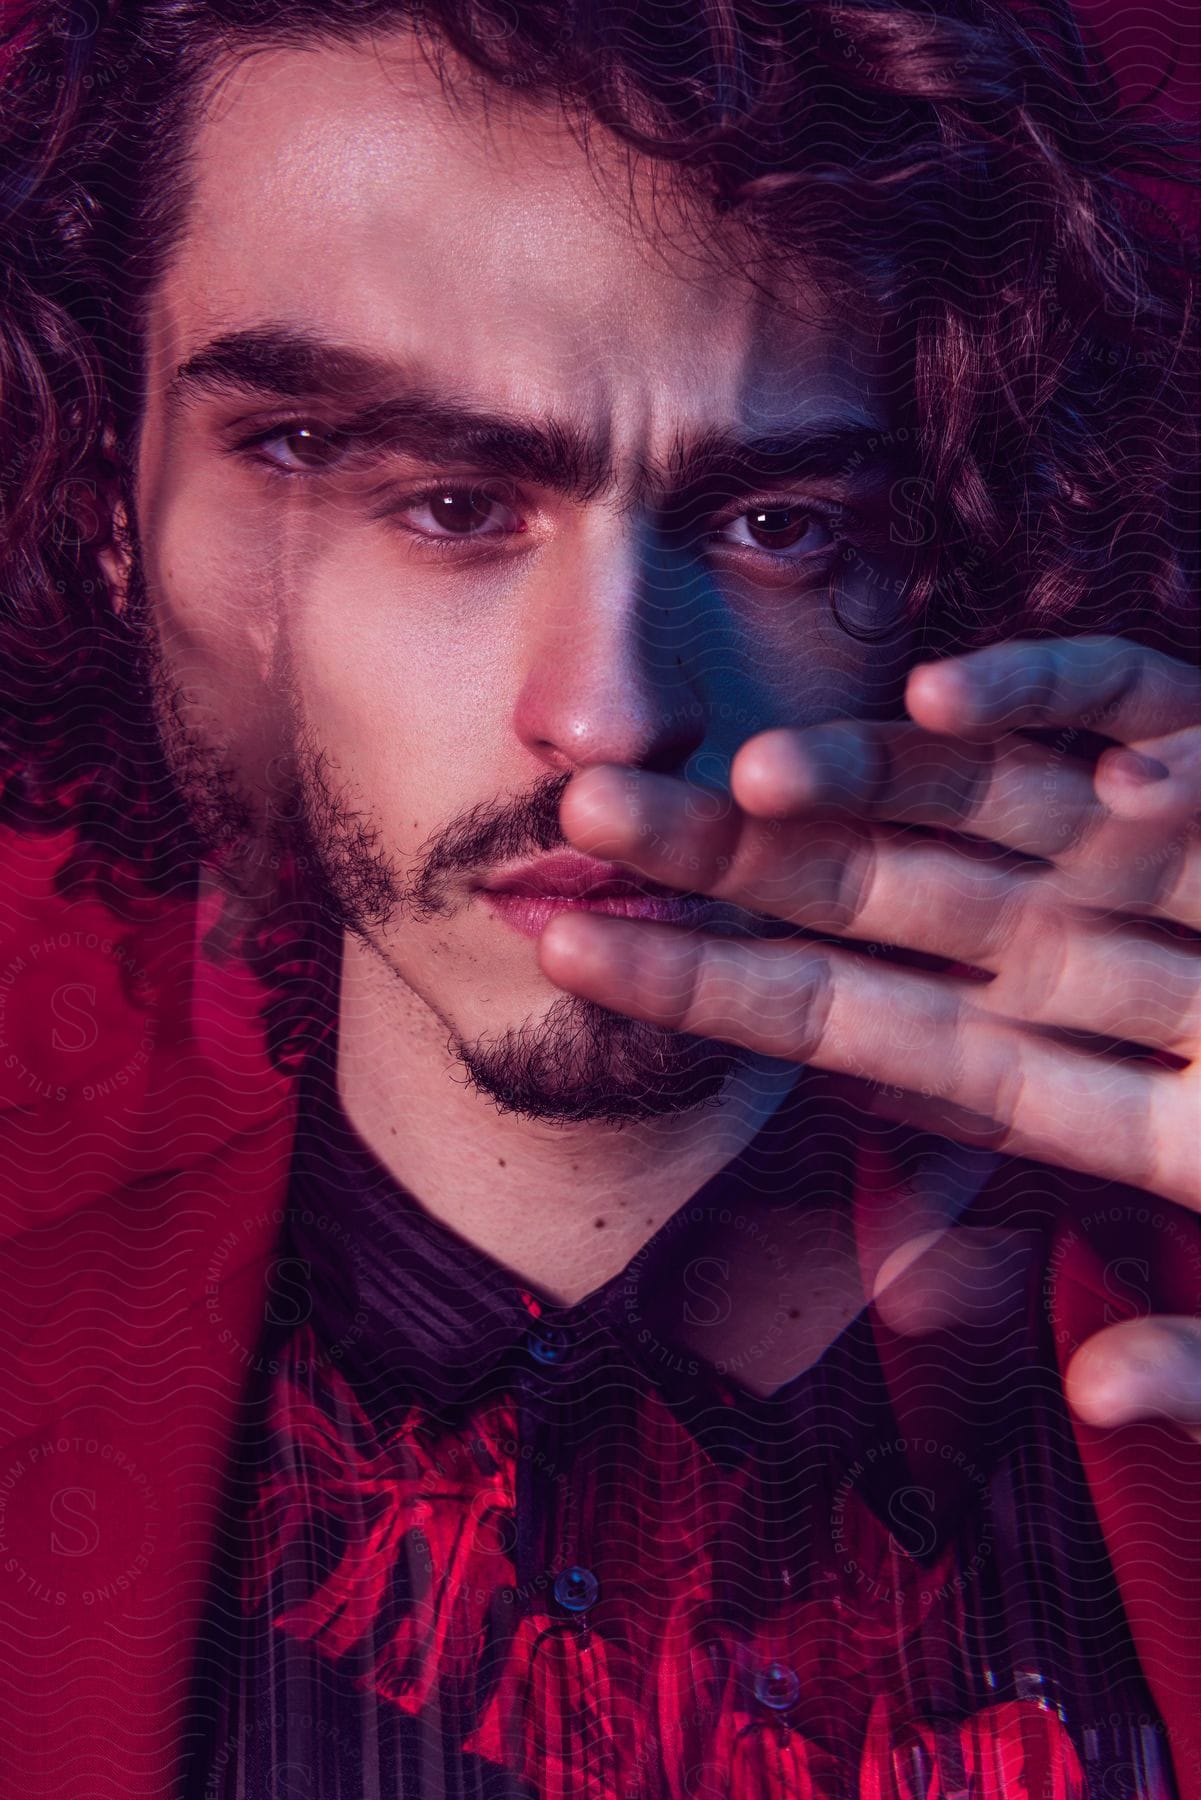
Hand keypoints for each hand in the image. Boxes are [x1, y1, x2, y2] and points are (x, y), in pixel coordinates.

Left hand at [538, 634, 1200, 1433]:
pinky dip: (1072, 705)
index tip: (569, 951)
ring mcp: (1163, 875)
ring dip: (871, 779)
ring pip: (990, 806)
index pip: (841, 1022)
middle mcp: (1083, 961)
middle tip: (578, 820)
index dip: (703, 984)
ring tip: (746, 770)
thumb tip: (1096, 1388)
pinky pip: (1152, 720)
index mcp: (1059, 1075)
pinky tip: (957, 694)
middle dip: (725, 862)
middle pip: (869, 899)